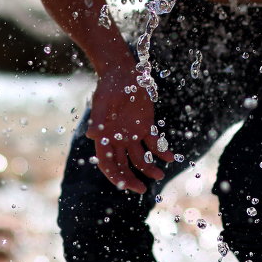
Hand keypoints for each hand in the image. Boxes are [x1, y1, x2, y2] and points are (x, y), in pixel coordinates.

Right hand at [87, 69, 174, 192]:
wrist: (123, 72)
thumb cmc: (110, 86)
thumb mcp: (103, 101)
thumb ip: (98, 119)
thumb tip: (91, 136)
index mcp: (104, 137)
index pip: (107, 163)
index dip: (115, 176)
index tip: (125, 185)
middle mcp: (117, 140)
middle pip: (123, 166)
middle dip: (131, 179)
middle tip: (143, 189)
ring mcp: (132, 135)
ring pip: (140, 158)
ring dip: (149, 168)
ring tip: (160, 175)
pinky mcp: (145, 127)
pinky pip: (154, 144)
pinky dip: (162, 151)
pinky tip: (170, 157)